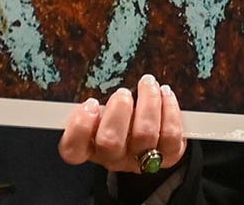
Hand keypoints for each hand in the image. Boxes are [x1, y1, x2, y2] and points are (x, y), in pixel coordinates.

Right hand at [58, 74, 186, 172]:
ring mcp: (141, 158)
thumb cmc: (125, 120)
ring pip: (144, 134)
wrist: (157, 140)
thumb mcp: (104, 114)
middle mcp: (114, 158)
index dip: (79, 127)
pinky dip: (169, 109)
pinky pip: (170, 134)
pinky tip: (165, 93)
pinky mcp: (168, 155)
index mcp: (92, 148)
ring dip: (147, 103)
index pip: (73, 150)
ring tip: (148, 84)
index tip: (90, 103)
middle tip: (123, 93)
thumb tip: (95, 94)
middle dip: (118, 111)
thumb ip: (98, 108)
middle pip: (110, 142)